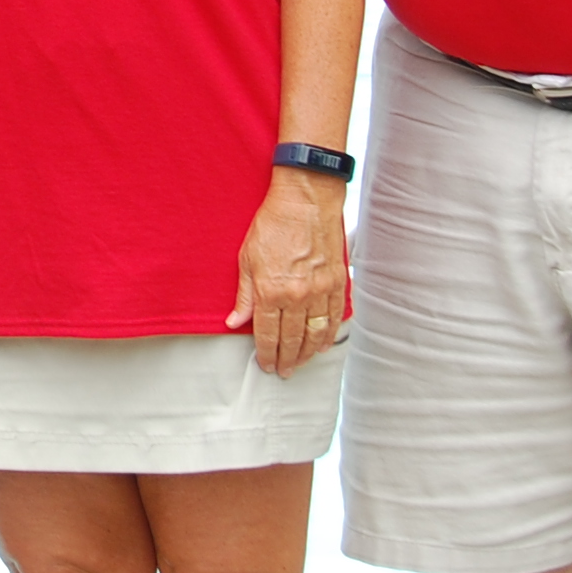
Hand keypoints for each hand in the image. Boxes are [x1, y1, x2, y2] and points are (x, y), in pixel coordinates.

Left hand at [230, 166, 348, 375]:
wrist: (306, 201)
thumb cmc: (274, 223)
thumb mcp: (246, 258)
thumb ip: (243, 295)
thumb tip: (234, 321)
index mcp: (270, 291)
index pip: (267, 334)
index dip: (266, 353)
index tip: (266, 364)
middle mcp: (297, 296)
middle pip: (292, 339)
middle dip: (287, 359)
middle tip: (284, 371)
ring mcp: (320, 291)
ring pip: (316, 334)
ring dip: (308, 353)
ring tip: (302, 363)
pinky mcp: (337, 283)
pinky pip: (335, 317)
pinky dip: (330, 334)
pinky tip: (324, 344)